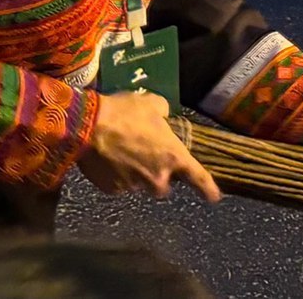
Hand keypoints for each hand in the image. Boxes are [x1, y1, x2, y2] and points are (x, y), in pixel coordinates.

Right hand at [76, 91, 219, 200]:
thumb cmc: (126, 113)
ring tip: (124, 152)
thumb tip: (163, 119)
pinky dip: (118, 176)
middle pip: (164, 184)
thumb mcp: (154, 105)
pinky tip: (110, 159)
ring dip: (137, 174)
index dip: (208, 189)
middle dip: (158, 174)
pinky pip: (120, 185)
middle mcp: (157, 177)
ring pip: (141, 184)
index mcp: (174, 157)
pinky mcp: (112, 190)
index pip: (198, 178)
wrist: (87, 126)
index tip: (215, 197)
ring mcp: (134, 186)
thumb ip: (164, 115)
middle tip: (147, 155)